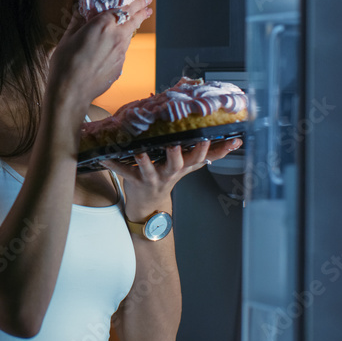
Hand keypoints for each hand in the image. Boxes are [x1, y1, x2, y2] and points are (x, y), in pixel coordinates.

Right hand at [47, 0, 152, 104]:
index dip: (133, 1)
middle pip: (133, 19)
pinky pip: (123, 49)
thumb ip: (77, 22)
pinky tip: (117, 42)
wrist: (72, 92)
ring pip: (129, 34)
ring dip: (134, 24)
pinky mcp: (120, 66)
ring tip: (139, 18)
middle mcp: (116, 36)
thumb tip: (80, 10)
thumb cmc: (65, 63)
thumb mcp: (67, 38)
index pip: (123, 8)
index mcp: (103, 25)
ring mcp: (120, 53)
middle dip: (142, 9)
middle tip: (148, 2)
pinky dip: (123, 41)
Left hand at [101, 137, 241, 220]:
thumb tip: (238, 141)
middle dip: (177, 153)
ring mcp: (152, 178)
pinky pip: (122, 171)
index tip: (210, 135)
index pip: (199, 156)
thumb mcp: (191, 166)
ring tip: (139, 151)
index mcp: (183, 166)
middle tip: (175, 142)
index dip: (206, 148)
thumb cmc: (169, 176)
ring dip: (144, 160)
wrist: (149, 205)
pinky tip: (103, 157)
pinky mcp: (134, 180)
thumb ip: (212, 152)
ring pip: (149, 169)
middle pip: (177, 163)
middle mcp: (169, 173)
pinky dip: (112, 164)